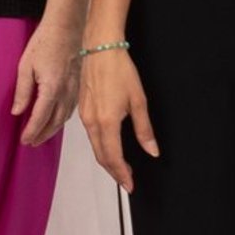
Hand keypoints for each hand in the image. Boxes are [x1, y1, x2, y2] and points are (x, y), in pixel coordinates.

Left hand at [12, 21, 79, 145]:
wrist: (66, 27)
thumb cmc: (44, 43)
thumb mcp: (25, 66)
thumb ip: (22, 91)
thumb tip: (18, 112)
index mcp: (51, 89)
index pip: (40, 117)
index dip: (32, 131)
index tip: (24, 141)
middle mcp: (65, 93)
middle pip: (54, 122)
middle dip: (42, 135)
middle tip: (31, 143)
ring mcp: (74, 89)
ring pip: (64, 117)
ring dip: (52, 129)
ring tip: (41, 136)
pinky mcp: (78, 85)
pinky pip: (71, 108)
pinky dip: (62, 119)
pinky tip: (56, 120)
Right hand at [79, 46, 158, 190]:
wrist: (99, 48)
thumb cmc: (120, 70)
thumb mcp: (138, 100)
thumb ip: (144, 129)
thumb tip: (152, 151)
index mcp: (107, 122)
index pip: (113, 158)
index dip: (122, 174)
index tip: (130, 185)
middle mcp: (92, 123)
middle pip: (101, 156)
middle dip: (114, 171)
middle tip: (127, 181)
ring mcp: (84, 117)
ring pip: (95, 147)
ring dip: (107, 160)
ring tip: (120, 167)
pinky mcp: (82, 110)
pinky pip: (91, 135)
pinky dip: (101, 147)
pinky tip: (110, 146)